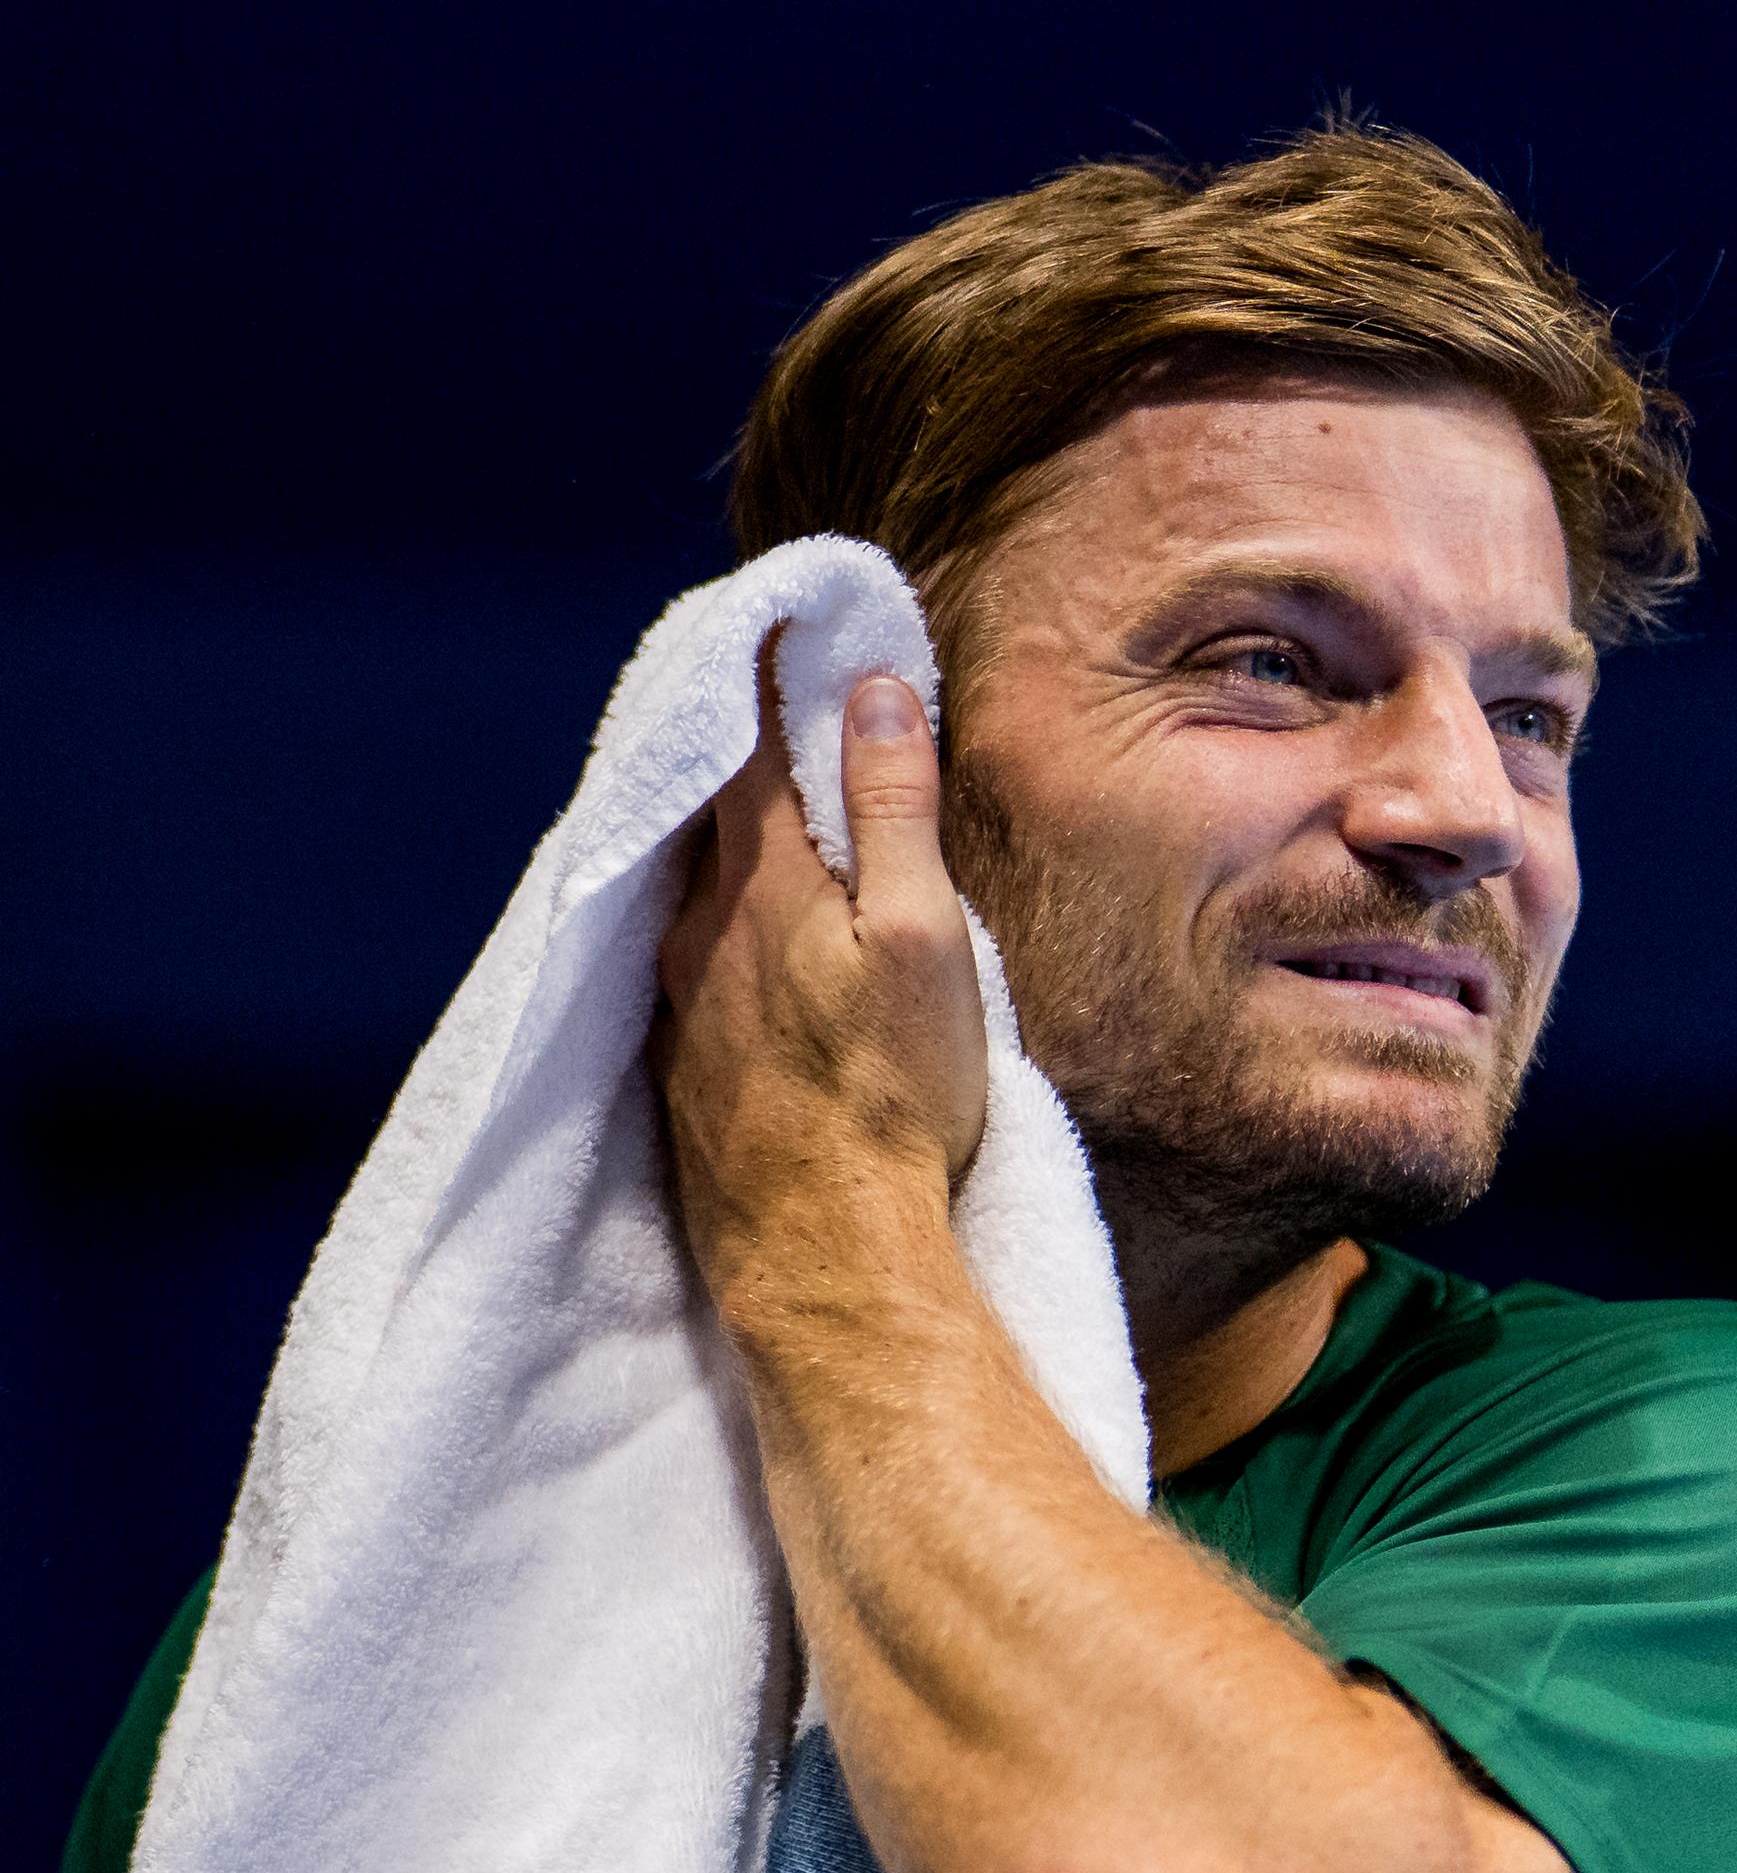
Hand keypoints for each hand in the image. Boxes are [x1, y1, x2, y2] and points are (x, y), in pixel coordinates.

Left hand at [652, 657, 987, 1309]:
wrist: (824, 1253)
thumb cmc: (895, 1094)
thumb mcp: (924, 937)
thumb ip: (894, 811)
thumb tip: (870, 690)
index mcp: (761, 884)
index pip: (752, 744)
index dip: (767, 674)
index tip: (782, 618)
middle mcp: (697, 929)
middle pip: (712, 810)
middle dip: (745, 750)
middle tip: (773, 697)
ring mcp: (676, 1001)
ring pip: (693, 885)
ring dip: (727, 838)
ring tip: (765, 810)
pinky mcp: (680, 1064)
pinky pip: (688, 956)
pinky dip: (718, 917)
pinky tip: (746, 937)